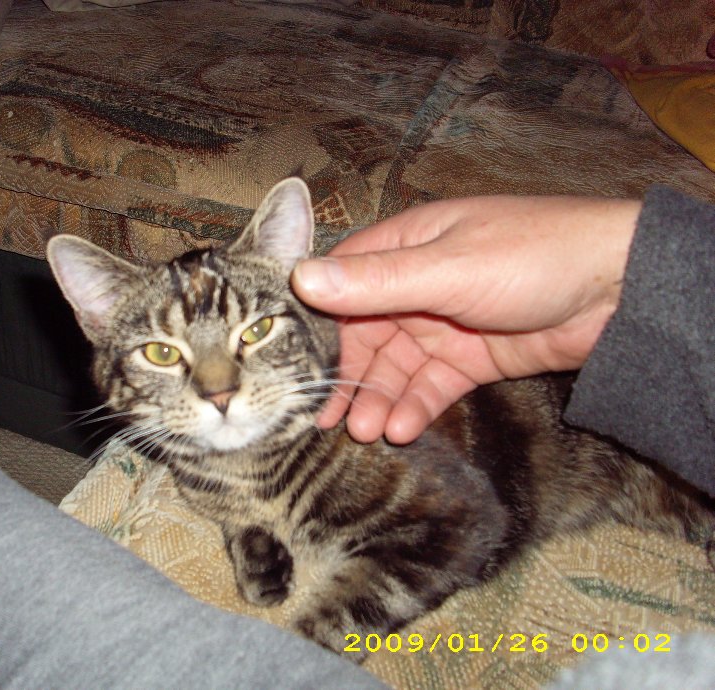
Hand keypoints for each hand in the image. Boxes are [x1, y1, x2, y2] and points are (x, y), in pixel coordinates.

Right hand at [291, 194, 640, 443]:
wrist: (622, 290)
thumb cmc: (534, 257)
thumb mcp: (449, 269)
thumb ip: (377, 281)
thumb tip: (300, 278)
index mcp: (407, 245)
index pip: (343, 281)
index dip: (316, 322)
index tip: (292, 365)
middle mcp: (418, 283)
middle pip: (365, 333)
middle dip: (348, 376)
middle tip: (328, 420)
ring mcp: (447, 322)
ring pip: (397, 366)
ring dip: (380, 398)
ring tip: (369, 433)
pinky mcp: (474, 357)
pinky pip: (433, 384)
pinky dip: (417, 405)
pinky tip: (405, 429)